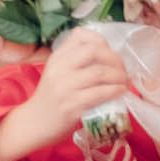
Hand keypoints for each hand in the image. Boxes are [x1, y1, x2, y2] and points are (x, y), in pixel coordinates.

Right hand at [0, 28, 131, 160]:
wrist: (34, 124)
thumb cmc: (51, 99)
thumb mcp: (57, 73)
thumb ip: (74, 61)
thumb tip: (104, 51)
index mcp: (57, 58)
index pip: (82, 37)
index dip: (103, 43)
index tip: (112, 55)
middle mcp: (60, 68)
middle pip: (95, 51)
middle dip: (116, 59)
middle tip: (123, 70)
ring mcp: (65, 86)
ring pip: (100, 72)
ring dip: (120, 77)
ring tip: (125, 82)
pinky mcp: (72, 105)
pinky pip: (100, 93)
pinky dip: (116, 91)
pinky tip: (121, 92)